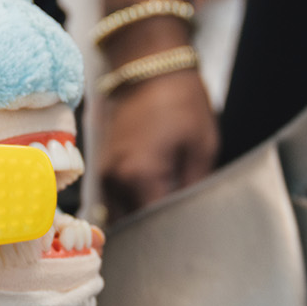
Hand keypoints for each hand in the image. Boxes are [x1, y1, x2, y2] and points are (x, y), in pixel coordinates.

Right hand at [98, 68, 217, 221]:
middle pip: (132, 225)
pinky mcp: (104, 164)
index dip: (172, 235)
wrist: (148, 66)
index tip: (188, 239)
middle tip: (178, 229)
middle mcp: (115, 178)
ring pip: (121, 214)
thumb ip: (195, 188)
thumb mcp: (202, 146)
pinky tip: (152, 196)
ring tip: (165, 211)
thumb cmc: (180, 100)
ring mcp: (105, 172)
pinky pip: (115, 197)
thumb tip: (192, 216)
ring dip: (140, 217)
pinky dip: (132, 202)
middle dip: (154, 230)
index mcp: (141, 175)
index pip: (154, 225)